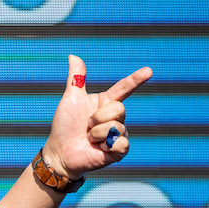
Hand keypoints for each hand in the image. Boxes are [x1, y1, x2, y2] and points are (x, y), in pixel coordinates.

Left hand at [43, 55, 152, 179]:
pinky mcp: (119, 150)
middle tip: (87, 126)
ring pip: (117, 126)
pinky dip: (106, 145)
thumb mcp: (70, 100)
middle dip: (98, 117)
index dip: (136, 79)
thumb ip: (76, 79)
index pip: (125, 88)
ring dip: (97, 133)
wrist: (59, 152)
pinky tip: (99, 149)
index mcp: (106, 102)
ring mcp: (118, 133)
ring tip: (89, 138)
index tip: (149, 71)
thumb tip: (73, 55)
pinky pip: (121, 143)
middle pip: (119, 108)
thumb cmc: (64, 126)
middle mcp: (115, 117)